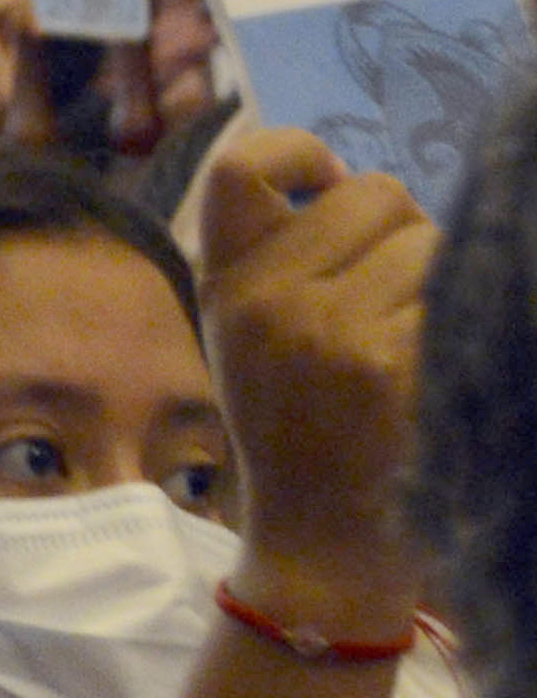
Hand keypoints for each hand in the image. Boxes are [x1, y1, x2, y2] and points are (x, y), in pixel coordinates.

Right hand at [198, 128, 434, 635]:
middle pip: (375, 193)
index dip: (300, 152)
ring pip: (432, 240)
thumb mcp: (246, 339)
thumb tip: (352, 183)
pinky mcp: (401, 364)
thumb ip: (278, 260)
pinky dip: (470, 314)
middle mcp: (271, 301)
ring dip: (448, 274)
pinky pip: (462, 289)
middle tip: (397, 291)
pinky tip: (441, 361)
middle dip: (403, 228)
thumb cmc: (297, 434)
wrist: (320, 545)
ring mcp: (336, 332)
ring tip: (421, 334)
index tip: (330, 185)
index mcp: (227, 288)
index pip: (244, 167)